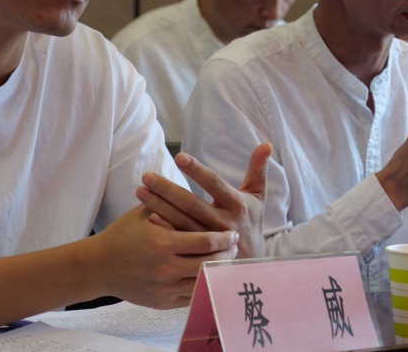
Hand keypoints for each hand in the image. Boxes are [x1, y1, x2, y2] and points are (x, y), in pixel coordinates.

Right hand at [90, 205, 237, 308]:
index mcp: (164, 243)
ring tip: (225, 261)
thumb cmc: (124, 233)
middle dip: (227, 255)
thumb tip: (199, 186)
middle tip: (234, 248)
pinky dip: (204, 285)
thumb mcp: (145, 212)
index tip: (232, 234)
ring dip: (218, 271)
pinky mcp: (162, 302)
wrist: (98, 265)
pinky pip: (192, 296)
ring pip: (204, 282)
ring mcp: (164, 288)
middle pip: (211, 264)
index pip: (207, 242)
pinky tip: (209, 275)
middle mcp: (166, 268)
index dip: (225, 238)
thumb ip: (172, 203)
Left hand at [136, 143, 271, 258]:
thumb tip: (266, 145)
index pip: (214, 184)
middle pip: (192, 204)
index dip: (197, 171)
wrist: (251, 262)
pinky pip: (179, 240)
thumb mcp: (258, 196)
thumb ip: (259, 169)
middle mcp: (223, 223)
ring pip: (182, 221)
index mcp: (237, 204)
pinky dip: (164, 228)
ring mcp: (209, 241)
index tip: (179, 157)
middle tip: (147, 176)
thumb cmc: (251, 221)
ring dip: (159, 206)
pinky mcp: (198, 254)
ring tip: (141, 191)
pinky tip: (146, 217)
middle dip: (168, 189)